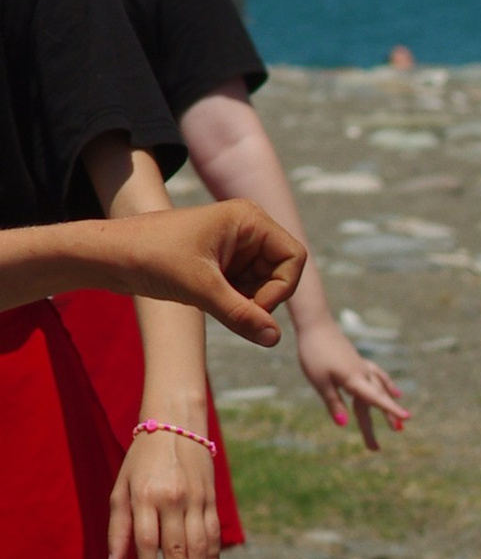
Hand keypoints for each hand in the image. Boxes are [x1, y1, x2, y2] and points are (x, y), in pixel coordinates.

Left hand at [109, 424, 221, 558]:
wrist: (176, 424)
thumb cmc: (141, 460)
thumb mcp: (121, 489)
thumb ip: (118, 529)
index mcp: (146, 496)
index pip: (147, 542)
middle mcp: (173, 499)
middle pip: (177, 549)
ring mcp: (196, 499)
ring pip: (199, 546)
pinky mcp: (211, 498)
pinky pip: (213, 534)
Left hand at [111, 200, 304, 340]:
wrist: (108, 256)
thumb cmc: (151, 257)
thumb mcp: (200, 288)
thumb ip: (241, 314)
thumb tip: (274, 339)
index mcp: (249, 219)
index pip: (294, 258)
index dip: (281, 289)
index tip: (250, 307)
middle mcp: (246, 228)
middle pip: (281, 274)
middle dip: (260, 298)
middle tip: (230, 309)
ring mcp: (234, 246)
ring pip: (264, 285)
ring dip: (245, 302)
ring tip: (211, 300)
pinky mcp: (220, 262)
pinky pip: (245, 289)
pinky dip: (233, 302)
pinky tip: (205, 300)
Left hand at [295, 315, 408, 450]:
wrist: (315, 325)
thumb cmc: (314, 354)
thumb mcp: (320, 382)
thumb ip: (333, 403)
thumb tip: (344, 424)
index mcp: (353, 380)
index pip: (374, 399)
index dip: (391, 410)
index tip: (407, 419)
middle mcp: (362, 374)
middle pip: (376, 401)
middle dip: (380, 423)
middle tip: (377, 449)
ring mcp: (362, 367)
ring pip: (381, 390)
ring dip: (389, 408)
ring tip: (397, 426)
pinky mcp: (359, 362)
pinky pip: (379, 376)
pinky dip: (388, 386)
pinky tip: (395, 391)